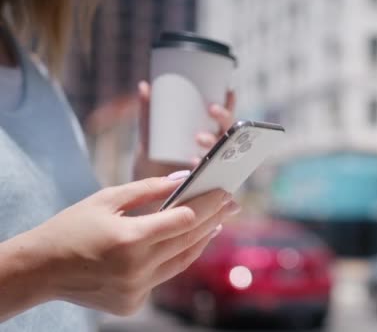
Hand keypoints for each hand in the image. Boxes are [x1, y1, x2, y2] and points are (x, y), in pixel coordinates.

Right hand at [1, 175, 239, 318]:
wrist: (40, 270)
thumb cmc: (70, 228)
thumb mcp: (106, 199)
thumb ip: (147, 188)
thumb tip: (183, 178)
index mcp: (130, 239)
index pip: (184, 219)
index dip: (208, 204)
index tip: (224, 192)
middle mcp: (137, 268)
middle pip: (189, 240)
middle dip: (214, 219)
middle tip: (231, 204)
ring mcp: (136, 290)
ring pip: (182, 261)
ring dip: (202, 241)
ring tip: (217, 223)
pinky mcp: (133, 303)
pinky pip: (164, 276)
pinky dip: (176, 258)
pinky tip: (187, 243)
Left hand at [134, 81, 235, 178]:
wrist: (144, 198)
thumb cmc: (152, 163)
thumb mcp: (149, 136)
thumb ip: (148, 113)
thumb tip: (143, 84)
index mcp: (206, 137)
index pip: (225, 119)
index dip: (231, 104)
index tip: (229, 91)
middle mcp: (214, 152)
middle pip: (228, 133)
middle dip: (224, 119)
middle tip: (211, 109)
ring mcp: (213, 170)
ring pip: (223, 153)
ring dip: (214, 144)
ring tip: (198, 139)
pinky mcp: (208, 188)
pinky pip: (214, 179)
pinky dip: (205, 169)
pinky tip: (193, 163)